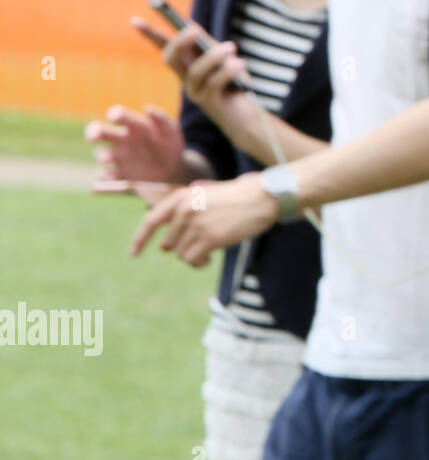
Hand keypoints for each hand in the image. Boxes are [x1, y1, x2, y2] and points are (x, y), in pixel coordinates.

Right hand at [85, 104, 184, 182]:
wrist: (172, 170)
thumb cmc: (169, 145)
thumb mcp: (171, 131)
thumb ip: (161, 119)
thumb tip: (147, 108)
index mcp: (132, 126)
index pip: (119, 115)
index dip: (115, 115)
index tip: (115, 117)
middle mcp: (120, 140)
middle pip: (100, 132)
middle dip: (94, 133)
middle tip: (93, 136)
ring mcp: (117, 157)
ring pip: (101, 155)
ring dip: (102, 156)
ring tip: (108, 159)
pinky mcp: (119, 174)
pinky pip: (107, 176)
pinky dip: (105, 177)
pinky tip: (110, 177)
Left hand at [129, 171, 277, 266]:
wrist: (263, 197)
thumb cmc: (238, 198)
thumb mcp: (205, 197)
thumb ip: (184, 215)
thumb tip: (164, 247)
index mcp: (182, 197)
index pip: (151, 221)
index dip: (139, 239)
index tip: (133, 254)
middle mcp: (185, 210)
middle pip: (169, 243)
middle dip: (182, 248)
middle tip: (200, 248)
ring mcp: (197, 224)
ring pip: (182, 254)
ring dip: (194, 257)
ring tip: (208, 253)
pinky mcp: (210, 237)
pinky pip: (193, 259)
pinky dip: (199, 263)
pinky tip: (210, 259)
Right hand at [132, 18, 260, 135]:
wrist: (247, 117)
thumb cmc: (235, 85)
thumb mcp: (224, 60)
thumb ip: (209, 46)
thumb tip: (193, 28)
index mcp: (187, 66)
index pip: (164, 48)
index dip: (150, 35)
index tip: (135, 20)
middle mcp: (186, 79)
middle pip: (170, 59)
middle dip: (180, 42)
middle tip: (195, 30)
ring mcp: (195, 92)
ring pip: (196, 70)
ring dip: (214, 56)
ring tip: (232, 47)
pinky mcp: (209, 103)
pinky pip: (214, 82)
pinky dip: (228, 70)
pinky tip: (240, 64)